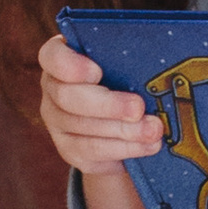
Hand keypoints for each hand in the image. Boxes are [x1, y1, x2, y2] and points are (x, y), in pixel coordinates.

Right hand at [36, 34, 166, 178]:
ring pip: (83, 129)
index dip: (70, 66)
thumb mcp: (122, 61)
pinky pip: (93, 152)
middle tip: (138, 108)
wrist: (121, 117)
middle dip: (107, 105)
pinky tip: (147, 145)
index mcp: (60, 58)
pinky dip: (124, 148)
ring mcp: (57, 122)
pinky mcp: (69, 149)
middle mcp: (52, 89)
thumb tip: (155, 57)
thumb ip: (127, 57)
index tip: (97, 72)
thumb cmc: (122, 75)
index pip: (52, 57)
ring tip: (153, 130)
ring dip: (123, 131)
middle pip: (67, 97)